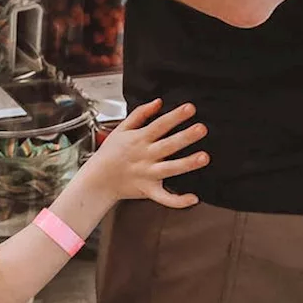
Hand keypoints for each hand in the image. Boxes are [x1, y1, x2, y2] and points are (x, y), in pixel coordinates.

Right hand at [81, 99, 209, 208]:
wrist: (98, 179)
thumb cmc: (109, 153)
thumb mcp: (120, 129)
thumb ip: (140, 114)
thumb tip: (158, 102)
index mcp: (139, 139)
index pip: (159, 125)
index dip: (175, 116)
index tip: (190, 108)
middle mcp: (145, 156)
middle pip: (168, 145)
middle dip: (185, 137)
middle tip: (201, 128)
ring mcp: (147, 174)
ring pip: (169, 169)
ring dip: (187, 164)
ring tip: (204, 157)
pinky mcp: (148, 190)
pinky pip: (164, 197)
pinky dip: (178, 201)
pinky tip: (193, 199)